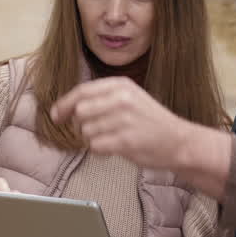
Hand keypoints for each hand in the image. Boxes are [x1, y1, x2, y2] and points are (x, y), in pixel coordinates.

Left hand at [50, 77, 189, 170]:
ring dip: (92, 140)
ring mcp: (124, 119)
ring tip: (110, 140)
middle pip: (80, 111)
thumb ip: (102, 98)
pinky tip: (113, 149)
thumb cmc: (151, 122)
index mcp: (121, 85)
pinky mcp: (125, 140)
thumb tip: (66, 109)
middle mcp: (122, 99)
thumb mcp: (130, 98)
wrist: (179, 141)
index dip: (64, 104)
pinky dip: (100, 151)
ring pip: (86, 131)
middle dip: (80, 125)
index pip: (82, 91)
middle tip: (92, 132)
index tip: (56, 115)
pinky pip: (95, 146)